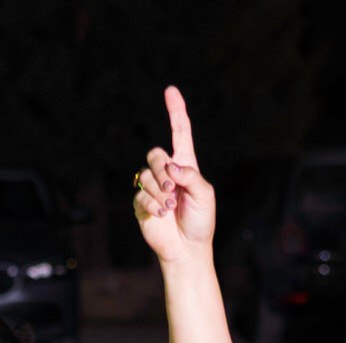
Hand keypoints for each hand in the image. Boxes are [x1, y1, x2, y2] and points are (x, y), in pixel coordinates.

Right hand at [132, 86, 216, 263]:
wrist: (187, 248)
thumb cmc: (201, 221)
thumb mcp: (204, 195)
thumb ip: (190, 176)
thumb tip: (170, 167)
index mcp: (186, 165)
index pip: (180, 132)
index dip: (176, 111)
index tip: (170, 91)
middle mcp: (167, 173)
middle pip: (155, 154)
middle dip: (162, 170)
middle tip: (171, 189)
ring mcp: (152, 188)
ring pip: (146, 175)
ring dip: (158, 191)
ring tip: (169, 207)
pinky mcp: (141, 203)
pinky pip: (140, 194)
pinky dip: (151, 204)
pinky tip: (160, 214)